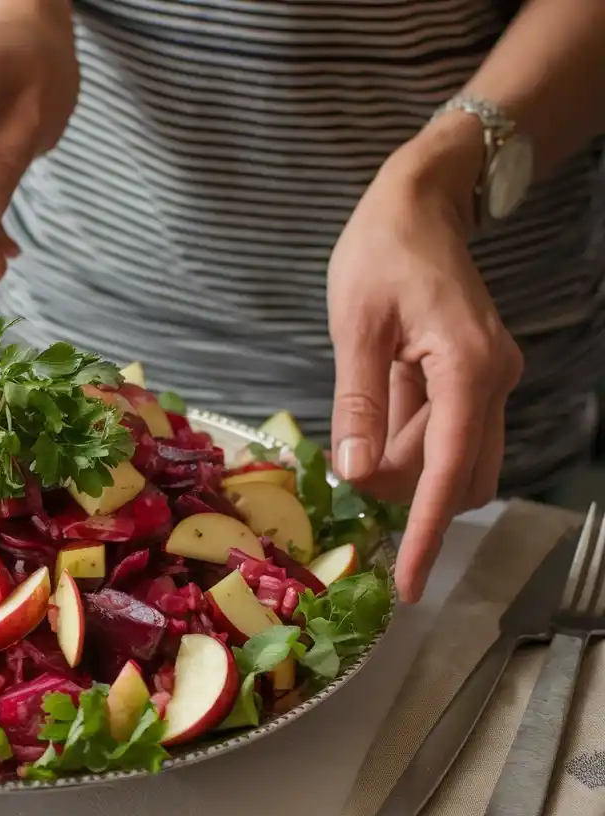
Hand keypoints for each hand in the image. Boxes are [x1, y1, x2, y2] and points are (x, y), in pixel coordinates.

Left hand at [327, 114, 523, 602]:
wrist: (420, 203)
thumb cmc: (382, 253)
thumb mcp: (355, 328)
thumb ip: (358, 405)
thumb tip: (358, 476)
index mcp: (470, 371)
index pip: (451, 473)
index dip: (430, 533)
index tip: (411, 583)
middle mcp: (494, 382)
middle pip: (458, 475)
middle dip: (408, 492)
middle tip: (351, 464)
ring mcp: (489, 380)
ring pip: (455, 459)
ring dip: (407, 467)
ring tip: (358, 427)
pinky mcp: (474, 377)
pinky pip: (448, 431)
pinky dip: (410, 442)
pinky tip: (376, 414)